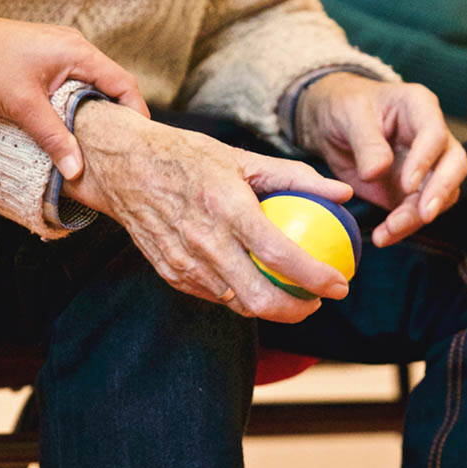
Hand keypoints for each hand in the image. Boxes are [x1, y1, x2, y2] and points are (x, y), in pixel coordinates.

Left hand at [0, 12, 149, 178]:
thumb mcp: (23, 107)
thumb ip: (54, 138)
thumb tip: (77, 171)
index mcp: (78, 52)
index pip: (124, 84)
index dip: (136, 114)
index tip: (138, 143)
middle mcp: (75, 47)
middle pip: (111, 85)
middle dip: (117, 117)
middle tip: (119, 150)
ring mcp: (60, 50)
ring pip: (90, 85)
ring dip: (94, 112)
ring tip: (96, 144)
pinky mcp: (45, 58)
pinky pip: (73, 83)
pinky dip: (76, 104)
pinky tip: (68, 126)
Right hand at [62, 101, 352, 322]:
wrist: (123, 166)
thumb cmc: (187, 157)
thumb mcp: (241, 157)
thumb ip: (295, 177)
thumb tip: (343, 193)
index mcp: (226, 207)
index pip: (280, 255)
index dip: (316, 277)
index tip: (340, 284)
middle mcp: (204, 240)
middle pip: (259, 298)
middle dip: (297, 310)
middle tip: (317, 300)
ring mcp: (184, 262)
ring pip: (237, 303)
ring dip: (269, 307)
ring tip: (290, 294)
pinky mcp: (170, 272)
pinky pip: (213, 295)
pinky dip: (238, 295)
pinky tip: (253, 283)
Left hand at [296, 73, 466, 246]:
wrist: (332, 124)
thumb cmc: (345, 107)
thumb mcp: (350, 116)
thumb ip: (366, 143)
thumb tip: (376, 173)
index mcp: (419, 107)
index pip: (435, 134)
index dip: (425, 160)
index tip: (407, 184)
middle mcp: (432, 137)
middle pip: (454, 165)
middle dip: (440, 192)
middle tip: (424, 215)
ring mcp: (427, 166)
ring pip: (440, 194)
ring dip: (418, 217)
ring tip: (389, 231)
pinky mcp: (413, 190)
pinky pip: (417, 211)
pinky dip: (403, 227)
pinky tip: (384, 236)